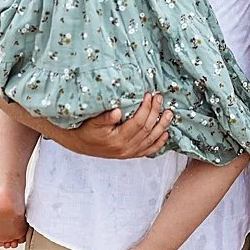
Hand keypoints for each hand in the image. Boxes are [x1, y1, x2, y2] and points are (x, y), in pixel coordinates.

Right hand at [46, 93, 171, 158]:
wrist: (79, 144)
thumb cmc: (86, 130)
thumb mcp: (92, 122)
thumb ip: (105, 117)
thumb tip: (119, 110)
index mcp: (118, 139)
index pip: (138, 122)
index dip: (146, 108)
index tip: (149, 95)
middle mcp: (126, 148)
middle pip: (147, 129)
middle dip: (155, 112)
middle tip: (160, 98)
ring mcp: (129, 153)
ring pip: (151, 140)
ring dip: (161, 126)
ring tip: (169, 114)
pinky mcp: (130, 155)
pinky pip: (148, 150)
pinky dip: (158, 143)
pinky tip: (165, 134)